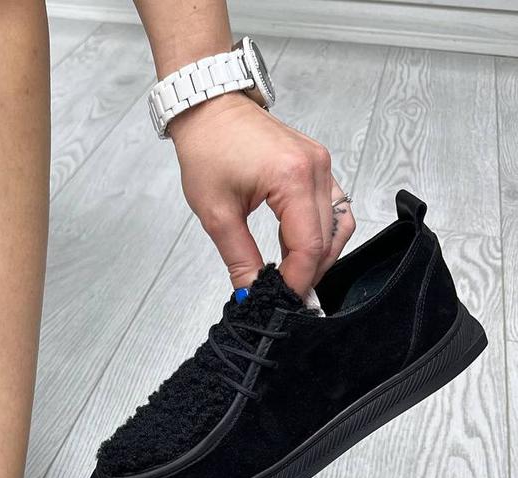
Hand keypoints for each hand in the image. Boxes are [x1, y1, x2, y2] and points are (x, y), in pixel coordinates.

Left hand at [171, 92, 354, 295]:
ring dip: (318, 255)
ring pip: (337, 224)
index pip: (308, 246)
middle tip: (285, 294)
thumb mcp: (217, 214)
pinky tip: (293, 249)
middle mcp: (316, 168)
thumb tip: (251, 292)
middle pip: (328, 239)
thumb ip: (239, 258)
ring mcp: (321, 163)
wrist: (210, 110)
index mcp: (292, 178)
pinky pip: (331, 207)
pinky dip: (318, 233)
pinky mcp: (317, 164)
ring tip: (290, 275)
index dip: (297, 280)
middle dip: (309, 273)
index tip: (281, 299)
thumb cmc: (208, 148)